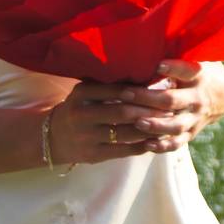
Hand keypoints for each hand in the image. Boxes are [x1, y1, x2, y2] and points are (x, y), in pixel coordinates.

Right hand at [44, 63, 223, 165]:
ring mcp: (87, 137)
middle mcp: (82, 115)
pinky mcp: (94, 155)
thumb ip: (108, 82)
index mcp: (82, 93)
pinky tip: (155, 140)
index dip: (139, 90)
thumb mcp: (86, 90)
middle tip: (169, 107)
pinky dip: (141, 145)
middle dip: (148, 110)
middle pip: (122, 112)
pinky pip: (123, 150)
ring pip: (125, 133)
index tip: (160, 87)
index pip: (115, 90)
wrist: (53, 137)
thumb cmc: (79, 107)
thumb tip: (143, 69)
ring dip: (149, 129)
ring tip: (167, 123)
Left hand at [113, 59, 223, 150]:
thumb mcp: (193, 56)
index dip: (173, 68)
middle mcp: (197, 98)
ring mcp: (195, 117)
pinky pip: (178, 142)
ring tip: (137, 123)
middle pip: (173, 100)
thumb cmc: (196, 69)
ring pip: (176, 125)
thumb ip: (175, 50)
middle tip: (125, 94)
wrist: (222, 94)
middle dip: (149, 98)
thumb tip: (147, 35)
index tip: (157, 66)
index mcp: (198, 75)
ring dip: (156, 125)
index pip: (186, 70)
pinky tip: (146, 145)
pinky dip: (163, 146)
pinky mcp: (192, 132)